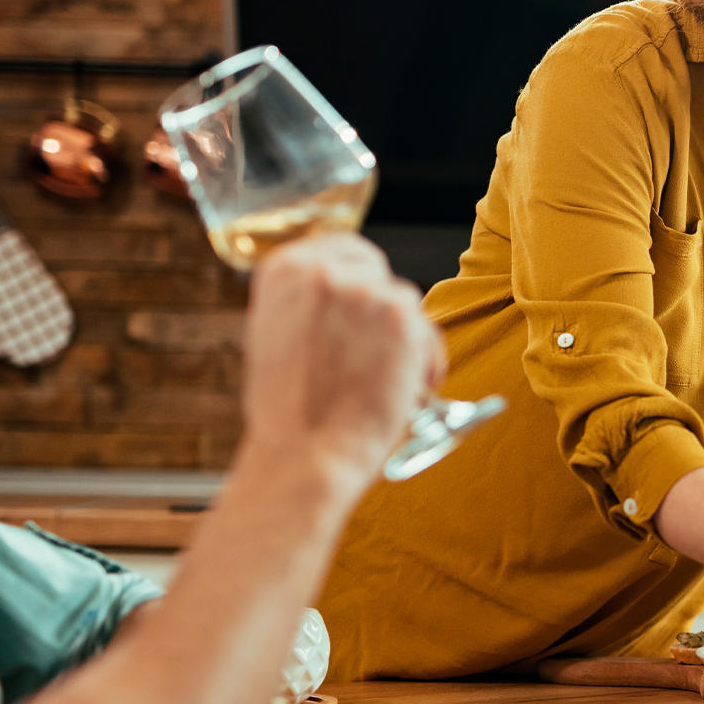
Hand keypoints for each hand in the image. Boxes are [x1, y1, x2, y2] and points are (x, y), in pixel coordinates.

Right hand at [240, 233, 443, 479]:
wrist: (305, 454)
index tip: (367, 302)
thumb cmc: (289, 412)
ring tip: (384, 383)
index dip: (362, 280)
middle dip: (384, 310)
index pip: (344, 249)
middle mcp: (321, 271)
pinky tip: (406, 389)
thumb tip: (345, 295)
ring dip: (404, 340)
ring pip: (404, 304)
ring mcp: (362, 290)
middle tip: (379, 352)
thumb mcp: (277, 337)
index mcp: (283, 271)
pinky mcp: (399, 315)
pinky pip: (426, 330)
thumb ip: (308, 306)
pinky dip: (424, 360)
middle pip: (378, 274)